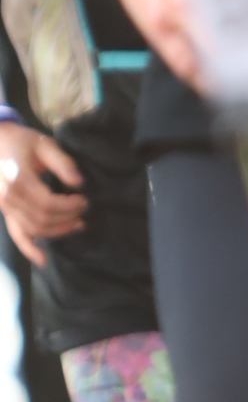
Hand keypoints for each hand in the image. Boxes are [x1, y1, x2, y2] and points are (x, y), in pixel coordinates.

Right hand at [0, 129, 85, 265]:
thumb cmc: (23, 142)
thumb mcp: (45, 144)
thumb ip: (63, 162)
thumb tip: (79, 182)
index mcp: (18, 179)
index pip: (47, 203)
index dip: (69, 206)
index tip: (84, 200)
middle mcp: (8, 197)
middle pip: (42, 218)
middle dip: (67, 218)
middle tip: (85, 210)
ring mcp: (5, 207)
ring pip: (33, 229)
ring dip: (57, 231)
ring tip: (78, 224)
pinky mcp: (6, 212)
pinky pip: (16, 235)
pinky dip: (29, 249)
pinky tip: (43, 260)